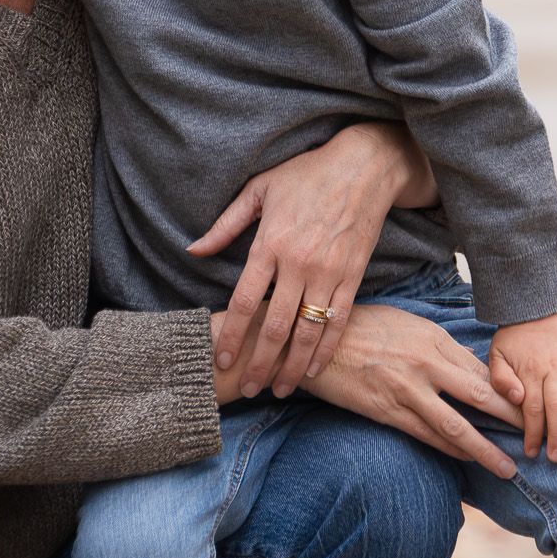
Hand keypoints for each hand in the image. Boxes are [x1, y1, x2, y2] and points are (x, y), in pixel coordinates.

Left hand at [189, 124, 413, 401]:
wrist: (364, 166)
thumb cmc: (306, 174)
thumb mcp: (258, 190)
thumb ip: (225, 225)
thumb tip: (192, 250)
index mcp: (271, 243)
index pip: (245, 300)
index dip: (231, 335)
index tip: (219, 360)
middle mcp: (300, 263)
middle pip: (275, 326)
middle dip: (259, 363)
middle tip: (248, 389)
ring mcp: (330, 273)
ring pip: (308, 331)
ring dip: (292, 366)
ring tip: (279, 390)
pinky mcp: (354, 277)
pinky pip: (339, 321)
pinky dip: (326, 349)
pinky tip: (313, 369)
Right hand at [302, 302, 520, 478]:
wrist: (315, 339)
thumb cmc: (362, 327)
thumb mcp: (406, 324)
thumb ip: (438, 346)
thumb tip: (469, 367)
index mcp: (433, 339)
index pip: (482, 370)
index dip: (511, 393)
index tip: (534, 408)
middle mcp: (426, 364)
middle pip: (481, 397)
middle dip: (513, 421)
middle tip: (538, 439)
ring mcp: (407, 390)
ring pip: (457, 426)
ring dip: (486, 450)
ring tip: (509, 468)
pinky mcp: (387, 410)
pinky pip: (427, 436)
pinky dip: (451, 451)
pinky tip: (468, 461)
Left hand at [488, 312, 556, 463]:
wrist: (534, 308)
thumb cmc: (512, 338)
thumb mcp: (496, 354)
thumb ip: (501, 378)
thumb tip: (518, 399)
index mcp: (529, 371)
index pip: (531, 408)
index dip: (531, 432)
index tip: (531, 452)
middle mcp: (552, 370)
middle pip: (556, 408)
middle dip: (556, 436)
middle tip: (556, 459)